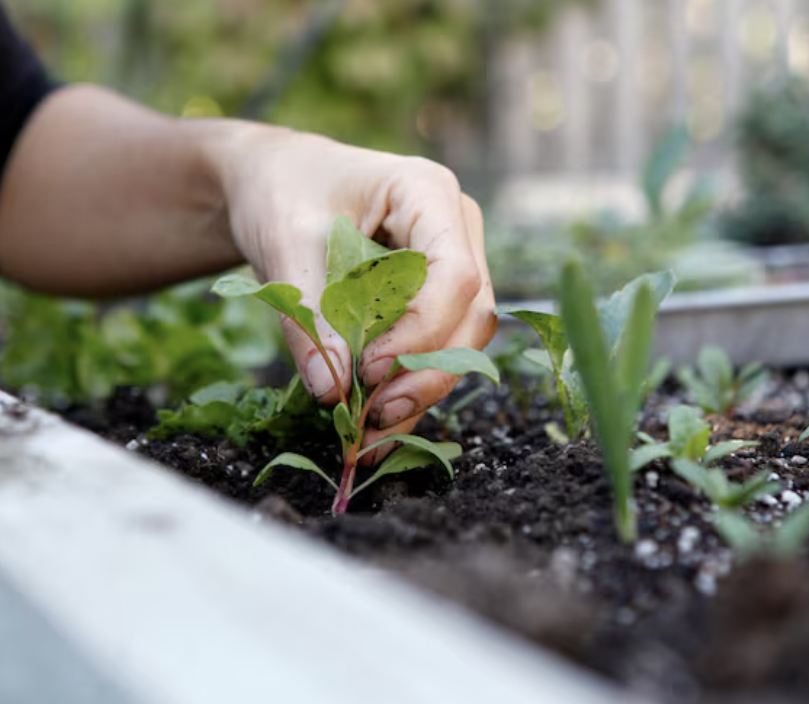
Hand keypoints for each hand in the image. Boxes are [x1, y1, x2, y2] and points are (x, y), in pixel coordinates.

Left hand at [204, 124, 496, 451]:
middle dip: (428, 372)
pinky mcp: (433, 296)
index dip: (420, 332)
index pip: (454, 273)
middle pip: (469, 313)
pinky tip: (380, 427)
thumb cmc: (281, 193)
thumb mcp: (285, 246)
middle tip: (374, 415)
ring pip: (462, 339)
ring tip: (372, 435)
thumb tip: (332, 391)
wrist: (273, 181)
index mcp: (428, 192)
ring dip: (422, 389)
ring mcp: (450, 263)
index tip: (367, 370)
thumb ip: (310, 316)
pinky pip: (436, 347)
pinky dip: (408, 387)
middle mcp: (455, 227)